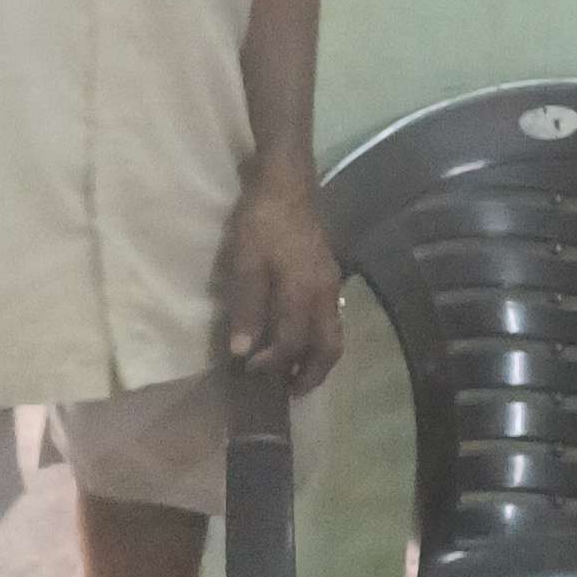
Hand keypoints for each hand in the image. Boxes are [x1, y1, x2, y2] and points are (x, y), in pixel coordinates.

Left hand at [217, 166, 343, 389]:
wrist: (287, 183)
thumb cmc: (262, 222)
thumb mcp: (245, 263)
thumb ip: (246, 308)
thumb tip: (242, 351)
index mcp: (303, 293)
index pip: (292, 342)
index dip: (272, 363)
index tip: (248, 372)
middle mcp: (324, 294)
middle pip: (329, 347)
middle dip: (312, 374)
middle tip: (290, 392)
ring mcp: (331, 284)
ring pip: (334, 334)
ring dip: (317, 358)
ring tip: (295, 371)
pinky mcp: (329, 274)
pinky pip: (331, 318)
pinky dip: (318, 338)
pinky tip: (300, 336)